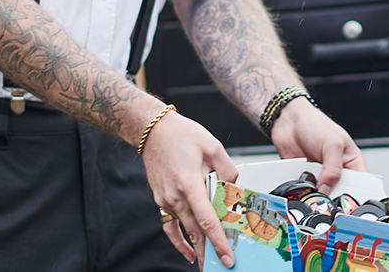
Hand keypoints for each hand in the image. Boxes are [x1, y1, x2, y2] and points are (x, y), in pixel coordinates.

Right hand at [140, 107, 239, 268]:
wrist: (153, 131)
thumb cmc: (181, 135)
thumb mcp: (213, 147)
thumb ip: (228, 170)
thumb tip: (235, 188)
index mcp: (190, 184)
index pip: (207, 220)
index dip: (218, 242)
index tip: (227, 257)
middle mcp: (176, 196)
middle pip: (195, 232)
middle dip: (209, 252)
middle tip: (221, 266)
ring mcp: (166, 200)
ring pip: (185, 230)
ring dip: (197, 247)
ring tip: (208, 261)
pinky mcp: (161, 200)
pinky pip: (170, 227)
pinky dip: (179, 241)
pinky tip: (188, 252)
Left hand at [269, 97, 365, 193]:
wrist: (289, 120)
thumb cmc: (316, 124)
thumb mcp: (332, 145)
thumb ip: (333, 170)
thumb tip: (327, 190)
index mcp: (351, 163)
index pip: (360, 185)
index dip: (356, 196)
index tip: (348, 204)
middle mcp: (336, 172)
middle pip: (339, 194)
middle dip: (332, 197)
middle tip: (326, 199)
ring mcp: (320, 176)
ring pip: (320, 195)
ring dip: (315, 195)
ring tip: (311, 188)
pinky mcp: (304, 178)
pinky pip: (303, 191)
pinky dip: (301, 191)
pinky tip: (299, 186)